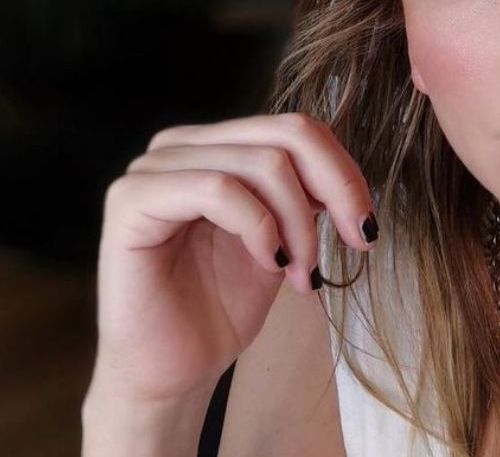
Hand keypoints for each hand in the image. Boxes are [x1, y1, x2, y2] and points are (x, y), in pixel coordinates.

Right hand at [88, 112, 375, 404]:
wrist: (173, 370)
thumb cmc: (219, 307)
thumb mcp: (282, 239)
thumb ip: (305, 196)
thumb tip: (348, 175)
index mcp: (215, 146)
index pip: (296, 128)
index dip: (344, 172)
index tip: (367, 226)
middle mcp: (181, 146)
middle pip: (286, 134)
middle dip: (336, 189)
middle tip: (357, 242)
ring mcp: (152, 169)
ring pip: (261, 162)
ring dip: (299, 223)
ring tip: (303, 272)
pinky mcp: (131, 200)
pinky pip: (217, 189)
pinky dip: (259, 227)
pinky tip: (271, 263)